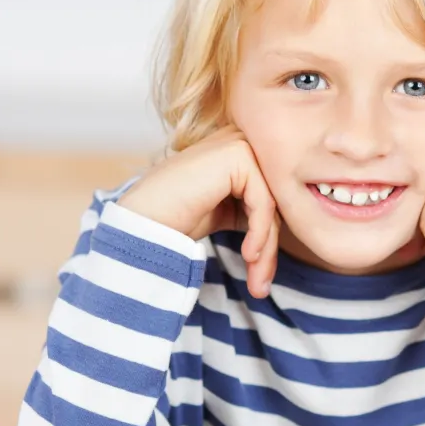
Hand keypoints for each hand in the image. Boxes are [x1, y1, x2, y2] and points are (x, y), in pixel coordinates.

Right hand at [118, 127, 280, 297]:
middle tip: (260, 285)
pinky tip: (248, 256)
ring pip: (272, 204)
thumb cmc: (172, 218)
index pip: (268, 195)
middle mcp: (238, 139)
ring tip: (256, 281)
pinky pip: (263, 201)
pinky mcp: (236, 153)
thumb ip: (250, 208)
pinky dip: (260, 234)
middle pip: (273, 199)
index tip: (260, 273)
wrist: (141, 220)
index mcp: (234, 151)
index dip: (267, 236)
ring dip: (266, 249)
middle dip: (270, 247)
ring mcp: (237, 142)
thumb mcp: (222, 211)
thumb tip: (283, 228)